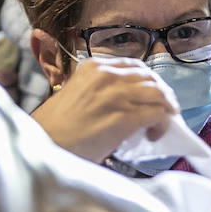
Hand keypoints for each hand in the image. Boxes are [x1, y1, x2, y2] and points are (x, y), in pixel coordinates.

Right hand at [30, 56, 178, 162]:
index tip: (151, 96)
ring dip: (166, 109)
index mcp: (94, 67)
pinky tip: (154, 135)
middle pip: (150, 78)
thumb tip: (124, 102)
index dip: (148, 81)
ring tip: (161, 123)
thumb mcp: (74, 94)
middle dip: (162, 94)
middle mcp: (107, 76)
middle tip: (164, 110)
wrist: (45, 145)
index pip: (134, 66)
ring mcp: (117, 95)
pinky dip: (162, 124)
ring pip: (159, 94)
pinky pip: (157, 114)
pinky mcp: (125, 117)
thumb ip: (99, 90)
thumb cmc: (55, 128)